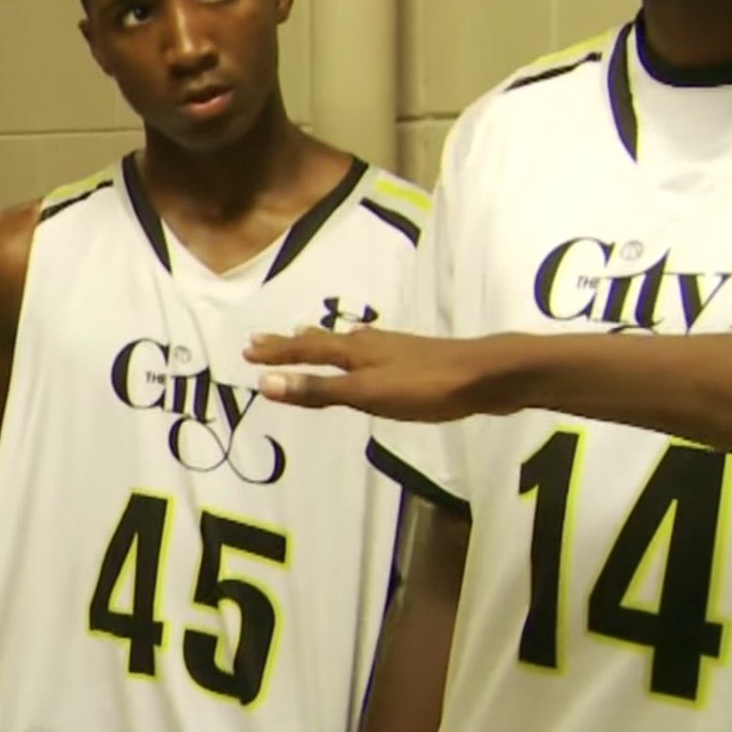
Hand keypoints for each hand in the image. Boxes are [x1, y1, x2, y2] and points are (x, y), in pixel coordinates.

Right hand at [245, 327, 518, 420]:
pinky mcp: (412, 361)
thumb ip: (320, 390)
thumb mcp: (367, 394)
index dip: (277, 352)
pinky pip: (367, 351)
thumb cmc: (424, 387)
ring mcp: (393, 350)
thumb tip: (268, 381)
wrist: (484, 377)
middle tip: (264, 339)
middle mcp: (369, 343)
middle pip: (322, 342)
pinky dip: (350, 351)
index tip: (248, 348)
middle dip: (292, 343)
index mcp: (355, 351)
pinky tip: (364, 353)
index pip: (306, 350)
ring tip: (305, 336)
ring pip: (346, 344)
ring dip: (320, 344)